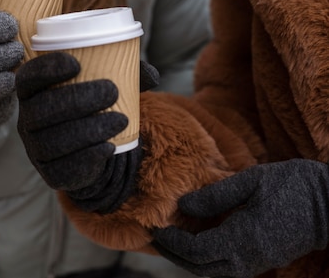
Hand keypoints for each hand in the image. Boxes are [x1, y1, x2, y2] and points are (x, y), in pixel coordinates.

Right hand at [15, 51, 158, 213]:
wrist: (93, 151)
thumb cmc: (94, 108)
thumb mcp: (106, 85)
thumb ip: (126, 74)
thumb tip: (150, 74)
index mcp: (33, 92)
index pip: (29, 77)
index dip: (47, 70)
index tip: (76, 64)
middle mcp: (26, 120)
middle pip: (41, 109)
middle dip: (77, 99)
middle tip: (112, 91)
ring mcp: (35, 149)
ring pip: (53, 140)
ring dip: (89, 129)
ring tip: (121, 120)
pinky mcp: (49, 173)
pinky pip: (63, 167)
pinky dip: (88, 157)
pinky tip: (110, 147)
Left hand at [152, 159, 328, 277]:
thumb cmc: (292, 186)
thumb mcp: (251, 181)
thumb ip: (215, 195)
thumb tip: (183, 205)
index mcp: (243, 238)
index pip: (196, 252)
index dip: (173, 243)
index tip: (157, 230)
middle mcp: (248, 258)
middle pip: (200, 268)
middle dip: (175, 255)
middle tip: (157, 238)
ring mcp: (257, 263)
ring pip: (213, 271)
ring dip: (189, 260)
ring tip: (172, 241)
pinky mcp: (263, 261)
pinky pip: (226, 268)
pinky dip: (206, 260)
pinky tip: (198, 243)